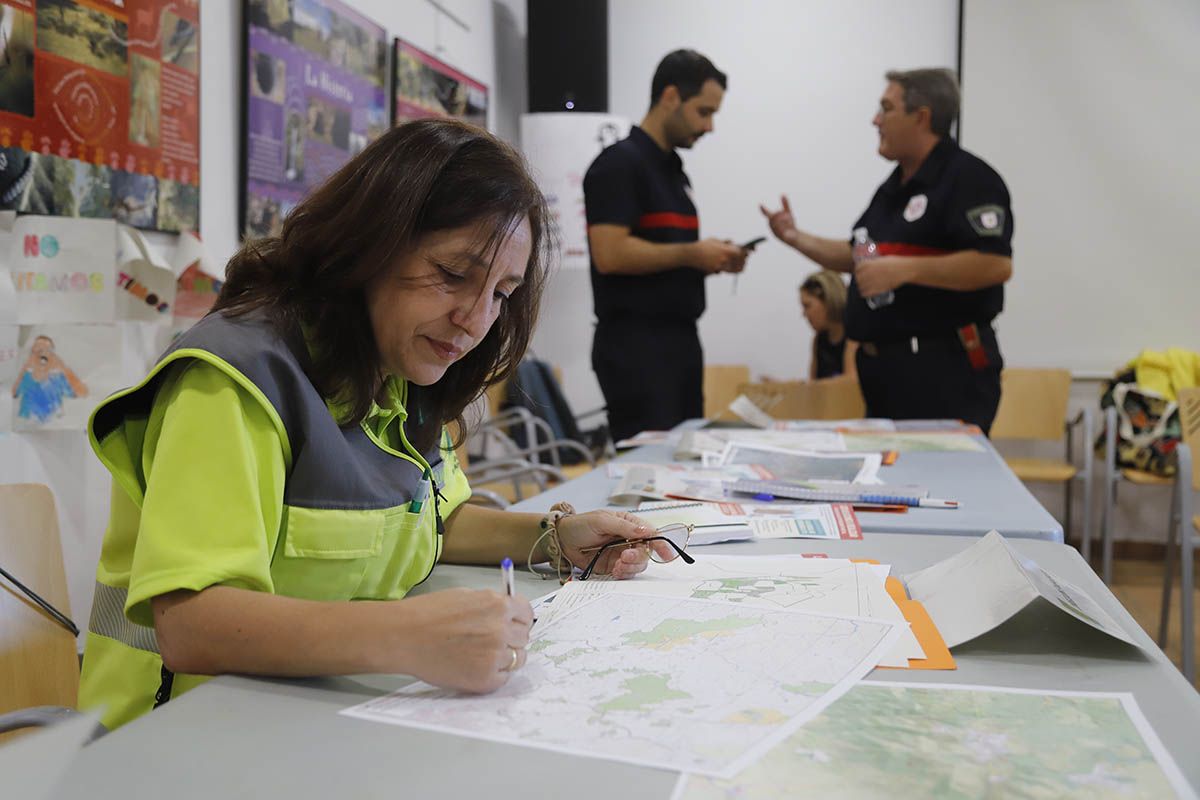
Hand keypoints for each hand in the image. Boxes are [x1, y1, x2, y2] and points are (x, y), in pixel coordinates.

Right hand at [393, 588, 532, 692]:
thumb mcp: (466, 596)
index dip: (519, 619)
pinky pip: (503, 677)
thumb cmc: (428, 614)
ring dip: (505, 657)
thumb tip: (507, 613)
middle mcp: (501, 630)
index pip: (526, 613)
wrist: (404, 637)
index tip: (514, 623)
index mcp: (498, 606)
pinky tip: (476, 667)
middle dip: (512, 638)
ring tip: (481, 655)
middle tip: (492, 641)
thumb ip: (491, 604)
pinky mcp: (485, 679)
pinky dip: (494, 674)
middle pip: (524, 637)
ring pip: (517, 659)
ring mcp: (494, 656)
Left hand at [555, 510, 669, 577]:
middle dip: (638, 556)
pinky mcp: (614, 566)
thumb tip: (646, 531)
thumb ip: (624, 527)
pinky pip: (627, 573)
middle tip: (625, 556)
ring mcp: (622, 554)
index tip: (665, 553)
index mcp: (629, 524)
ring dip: (631, 566)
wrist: (562, 541)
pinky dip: (624, 573)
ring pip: (638, 564)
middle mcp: (629, 539)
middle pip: (646, 551)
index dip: (660, 543)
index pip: (650, 533)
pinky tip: (615, 570)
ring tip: (618, 565)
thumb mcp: (602, 521)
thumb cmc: (580, 525)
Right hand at [690, 238, 745, 273]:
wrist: (692, 254)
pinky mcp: (716, 270)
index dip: (747, 252)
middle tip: (746, 258)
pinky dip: (732, 270)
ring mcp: (721, 266)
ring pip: (736, 269)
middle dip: (744, 260)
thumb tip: (732, 242)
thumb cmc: (703, 246)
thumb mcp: (715, 240)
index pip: (741, 252)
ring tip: (742, 265)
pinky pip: (728, 271)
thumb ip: (725, 242)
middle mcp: (725, 259)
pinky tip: (734, 268)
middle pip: (740, 261)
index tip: (750, 251)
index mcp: (726, 249)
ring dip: (740, 267)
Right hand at [759, 195, 798, 245]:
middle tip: (786, 215)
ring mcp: (777, 233)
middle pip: (773, 219)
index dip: (763, 210)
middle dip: (779, 216)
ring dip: (784, 221)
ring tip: (790, 220)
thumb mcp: (788, 213)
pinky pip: (783, 233)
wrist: (795, 237)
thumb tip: (783, 194)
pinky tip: (790, 228)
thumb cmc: (790, 225)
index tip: (760, 204)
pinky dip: (786, 229)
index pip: (767, 214)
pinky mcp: (782, 238)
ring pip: (777, 226)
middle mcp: (772, 227)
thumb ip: (785, 205)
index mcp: (772, 221)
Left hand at [854, 256, 910, 296]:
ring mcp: (873, 281)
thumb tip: (872, 264)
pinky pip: (867, 293)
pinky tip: (864, 294)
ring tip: (862, 288)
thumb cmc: (896, 263)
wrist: (905, 270)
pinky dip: (864, 294)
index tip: (858, 272)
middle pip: (858, 278)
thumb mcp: (883, 259)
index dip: (857, 271)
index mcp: (870, 264)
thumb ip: (875, 262)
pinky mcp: (878, 288)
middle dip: (859, 279)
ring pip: (861, 286)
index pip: (857, 268)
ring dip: (861, 287)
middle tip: (861, 281)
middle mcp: (870, 272)